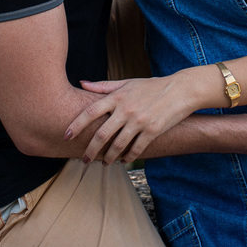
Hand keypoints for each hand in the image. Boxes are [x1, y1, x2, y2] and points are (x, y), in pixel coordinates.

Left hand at [66, 72, 204, 164]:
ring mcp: (139, 121)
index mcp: (117, 97)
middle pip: (101, 135)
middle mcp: (125, 109)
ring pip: (117, 146)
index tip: (65, 136)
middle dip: (90, 151)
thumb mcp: (127, 83)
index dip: (76, 125)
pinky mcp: (152, 131)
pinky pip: (136, 149)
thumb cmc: (151, 86)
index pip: (90, 113)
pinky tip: (123, 161)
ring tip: (104, 163)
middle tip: (83, 160)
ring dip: (108, 157)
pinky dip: (128, 157)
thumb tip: (81, 83)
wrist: (180, 90)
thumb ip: (103, 86)